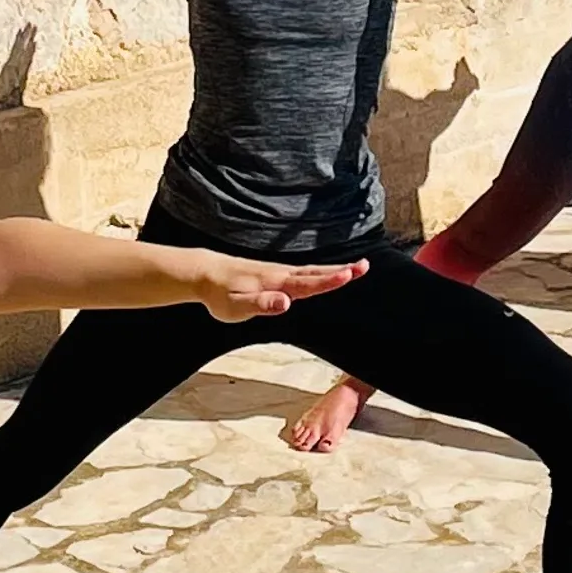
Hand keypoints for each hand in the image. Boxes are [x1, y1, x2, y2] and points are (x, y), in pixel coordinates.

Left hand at [187, 259, 372, 319]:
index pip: (307, 283)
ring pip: (312, 271)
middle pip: (316, 273)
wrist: (206, 273)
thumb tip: (286, 303)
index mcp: (275, 283)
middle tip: (365, 266)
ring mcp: (280, 272)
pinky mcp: (277, 274)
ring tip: (358, 268)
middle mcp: (281, 274)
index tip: (349, 274)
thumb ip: (261, 304)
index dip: (329, 280)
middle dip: (342, 271)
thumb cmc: (220, 294)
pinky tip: (329, 273)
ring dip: (336, 269)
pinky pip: (305, 272)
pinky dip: (322, 271)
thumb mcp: (236, 306)